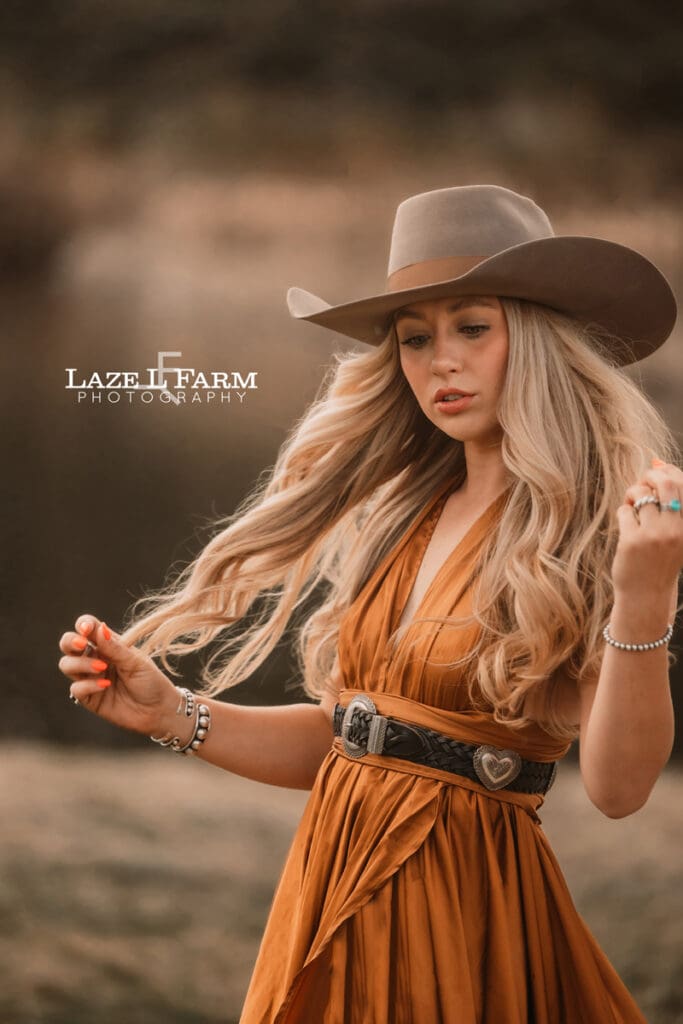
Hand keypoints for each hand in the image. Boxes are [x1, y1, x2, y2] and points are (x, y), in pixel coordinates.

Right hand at [58, 613, 179, 736]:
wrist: (159, 710)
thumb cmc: (151, 681)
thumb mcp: (136, 662)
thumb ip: (115, 648)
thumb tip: (99, 628)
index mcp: (108, 645)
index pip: (88, 628)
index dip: (83, 624)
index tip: (86, 629)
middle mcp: (95, 659)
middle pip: (68, 644)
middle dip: (70, 641)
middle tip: (83, 644)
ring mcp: (90, 678)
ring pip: (67, 664)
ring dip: (80, 663)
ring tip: (102, 667)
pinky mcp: (89, 698)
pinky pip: (76, 689)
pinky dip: (87, 685)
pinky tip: (105, 685)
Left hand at [612, 459, 682, 601]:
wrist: (647, 593)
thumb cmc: (660, 558)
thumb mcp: (674, 530)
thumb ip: (670, 499)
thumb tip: (659, 460)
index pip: (682, 483)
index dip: (667, 471)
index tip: (656, 473)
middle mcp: (676, 528)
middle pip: (664, 483)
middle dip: (649, 475)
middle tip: (641, 482)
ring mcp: (654, 535)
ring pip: (640, 494)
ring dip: (632, 495)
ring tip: (631, 507)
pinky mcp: (632, 540)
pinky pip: (624, 511)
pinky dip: (623, 513)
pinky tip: (626, 526)